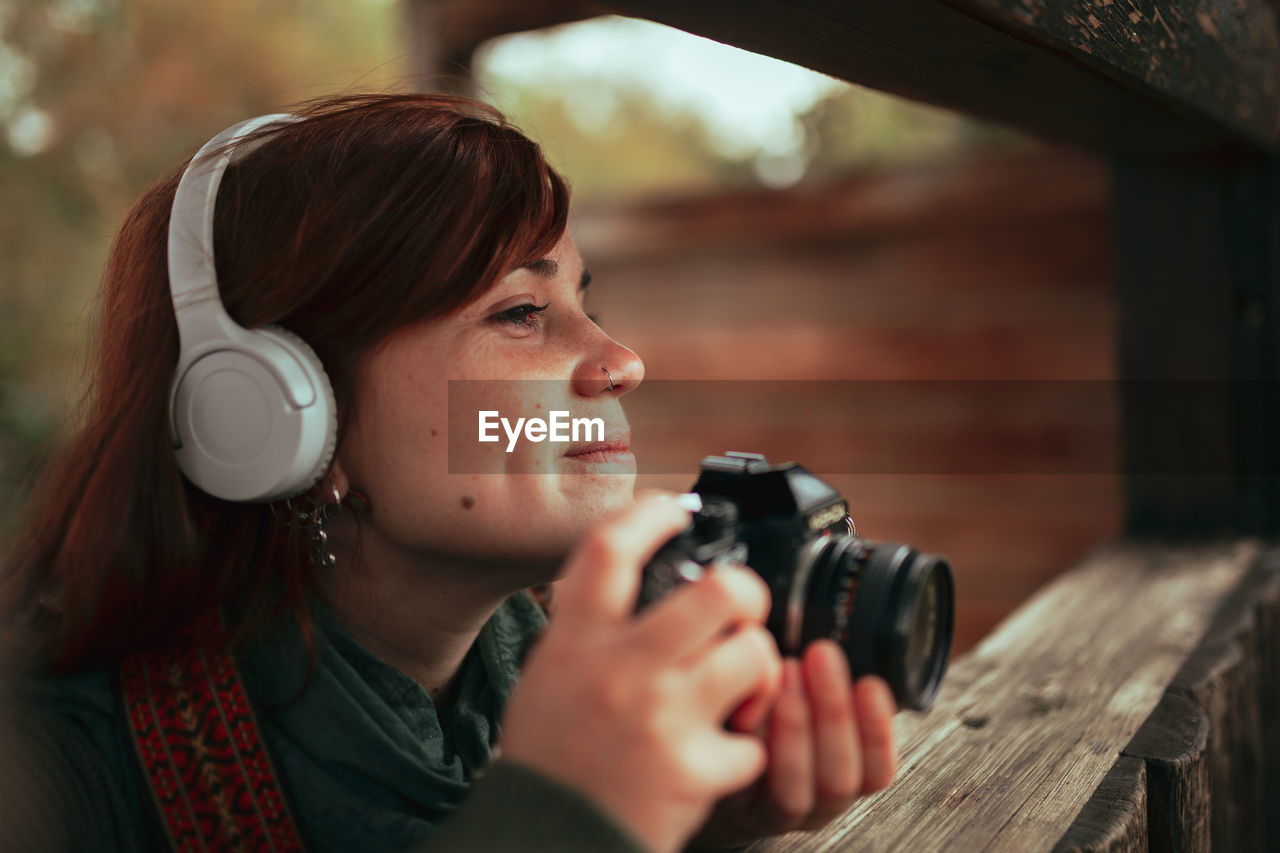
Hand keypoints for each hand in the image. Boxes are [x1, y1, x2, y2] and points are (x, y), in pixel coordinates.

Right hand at [499, 493, 783, 852]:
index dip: (649, 515)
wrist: (546, 836)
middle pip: (716, 591)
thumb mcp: (550, 671)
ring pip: (751, 655)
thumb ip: (589, 625)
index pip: (611, 551)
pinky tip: (718, 754)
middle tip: (741, 607)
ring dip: (756, 668)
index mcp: (577, 640)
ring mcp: (661, 719)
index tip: (673, 511)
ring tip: (740, 685)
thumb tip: (631, 570)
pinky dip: (744, 750)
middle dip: (744, 591)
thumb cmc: (550, 754)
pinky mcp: (694, 770)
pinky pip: (753, 742)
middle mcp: (621, 670)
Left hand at [687, 641, 897, 849]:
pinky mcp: (728, 804)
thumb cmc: (768, 713)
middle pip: (837, 778)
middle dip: (834, 713)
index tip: (869, 684)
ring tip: (783, 671)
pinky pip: (742, 778)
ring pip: (794, 790)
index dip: (878, 731)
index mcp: (842, 776)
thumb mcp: (810, 696)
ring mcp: (768, 809)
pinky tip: (748, 698)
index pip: (877, 772)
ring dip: (794, 727)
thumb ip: (827, 679)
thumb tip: (851, 633)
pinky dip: (749, 738)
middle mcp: (812, 802)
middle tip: (822, 657)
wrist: (706, 746)